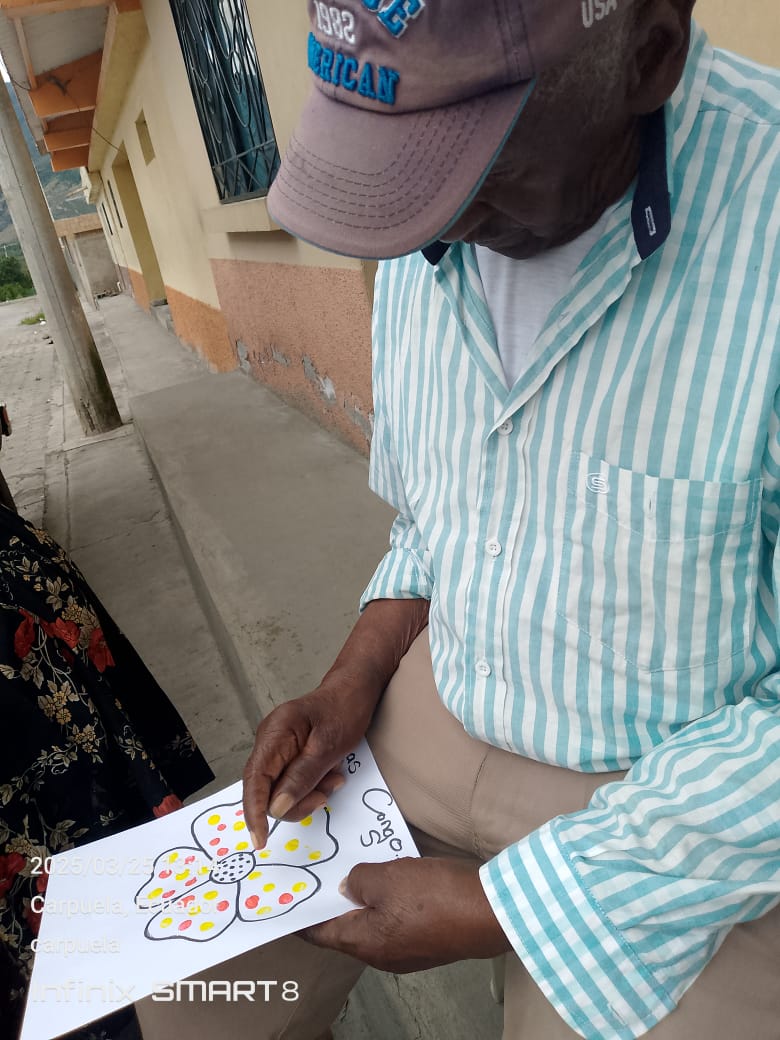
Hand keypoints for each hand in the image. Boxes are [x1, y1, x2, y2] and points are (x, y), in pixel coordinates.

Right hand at [243, 684, 372, 847]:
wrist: (356, 688)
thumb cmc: (344, 710)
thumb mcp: (328, 747)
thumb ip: (301, 777)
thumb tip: (276, 808)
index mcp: (275, 733)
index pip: (254, 779)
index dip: (254, 812)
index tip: (261, 840)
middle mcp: (269, 740)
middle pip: (266, 788)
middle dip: (293, 801)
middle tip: (323, 797)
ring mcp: (277, 747)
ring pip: (280, 788)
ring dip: (307, 793)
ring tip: (333, 779)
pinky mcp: (288, 753)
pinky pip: (291, 779)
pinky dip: (310, 785)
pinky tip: (330, 775)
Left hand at [300, 857, 510, 972]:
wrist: (491, 912)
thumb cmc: (435, 896)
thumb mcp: (387, 877)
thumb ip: (359, 879)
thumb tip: (348, 886)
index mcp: (365, 943)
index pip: (319, 933)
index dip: (301, 916)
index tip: (285, 901)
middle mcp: (382, 955)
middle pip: (346, 929)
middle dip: (333, 902)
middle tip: (320, 873)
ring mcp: (407, 951)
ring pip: (373, 923)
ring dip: (363, 899)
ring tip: (355, 868)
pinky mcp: (428, 941)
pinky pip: (396, 921)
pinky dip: (387, 901)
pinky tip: (392, 878)